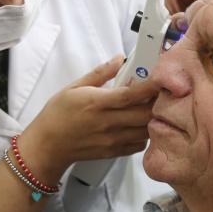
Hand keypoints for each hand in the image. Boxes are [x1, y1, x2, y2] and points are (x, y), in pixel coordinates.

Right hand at [16, 55, 158, 182]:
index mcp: (97, 103)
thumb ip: (100, 73)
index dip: (150, 87)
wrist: (48, 145)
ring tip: (154, 107)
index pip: (130, 95)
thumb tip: (120, 58)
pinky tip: (140, 125)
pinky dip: (145, 135)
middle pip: (144, 114)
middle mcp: (108, 123)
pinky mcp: (113, 153)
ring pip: (146, 131)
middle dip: (159, 103)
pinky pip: (139, 145)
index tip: (161, 78)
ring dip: (154, 118)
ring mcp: (112, 140)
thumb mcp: (74, 87)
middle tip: (164, 93)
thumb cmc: (58, 113)